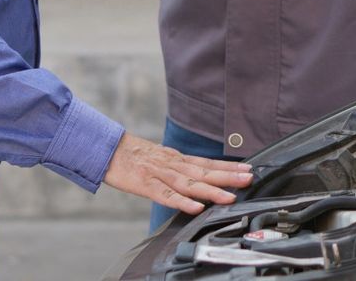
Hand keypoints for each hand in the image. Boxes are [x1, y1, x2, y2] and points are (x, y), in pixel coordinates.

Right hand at [102, 132, 252, 213]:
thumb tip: (197, 176)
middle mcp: (172, 164)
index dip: (228, 166)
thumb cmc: (133, 156)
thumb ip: (178, 168)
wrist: (106, 149)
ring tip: (230, 196)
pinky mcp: (145, 184)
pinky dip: (181, 201)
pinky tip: (195, 206)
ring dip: (211, 190)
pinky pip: (165, 195)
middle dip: (228, 176)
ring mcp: (159, 173)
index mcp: (176, 159)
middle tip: (249, 178)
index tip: (248, 169)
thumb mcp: (160, 158)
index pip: (207, 162)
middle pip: (204, 170)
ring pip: (189, 183)